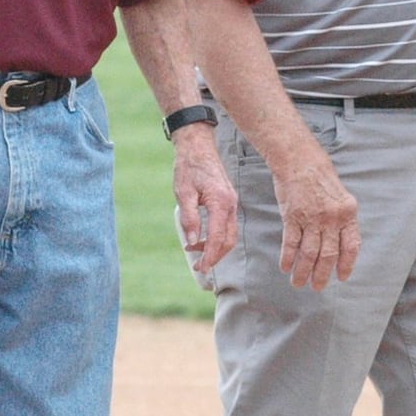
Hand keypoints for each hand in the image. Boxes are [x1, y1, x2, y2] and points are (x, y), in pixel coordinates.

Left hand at [172, 124, 237, 274]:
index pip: (218, 237)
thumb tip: (193, 241)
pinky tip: (200, 238)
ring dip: (215, 247)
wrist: (197, 146)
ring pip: (229, 234)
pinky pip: (226, 225)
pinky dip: (216, 237)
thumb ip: (190, 218)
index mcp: (221, 202)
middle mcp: (231, 204)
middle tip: (198, 266)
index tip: (201, 268)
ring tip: (195, 251)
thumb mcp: (183, 193)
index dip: (210, 255)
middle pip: (228, 240)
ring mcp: (232, 203)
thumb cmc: (189, 167)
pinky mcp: (228, 202)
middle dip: (215, 256)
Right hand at [272, 149, 359, 289]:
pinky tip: (285, 267)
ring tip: (298, 283)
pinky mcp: (292, 216)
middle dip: (322, 275)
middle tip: (317, 287)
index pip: (351, 246)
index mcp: (347, 213)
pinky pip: (291, 243)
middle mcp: (331, 218)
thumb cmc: (320, 176)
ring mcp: (311, 218)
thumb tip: (341, 245)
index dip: (346, 264)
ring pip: (309, 253)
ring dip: (303, 271)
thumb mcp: (340, 196)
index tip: (341, 277)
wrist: (299, 159)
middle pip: (328, 255)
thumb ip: (341, 219)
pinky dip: (288, 257)